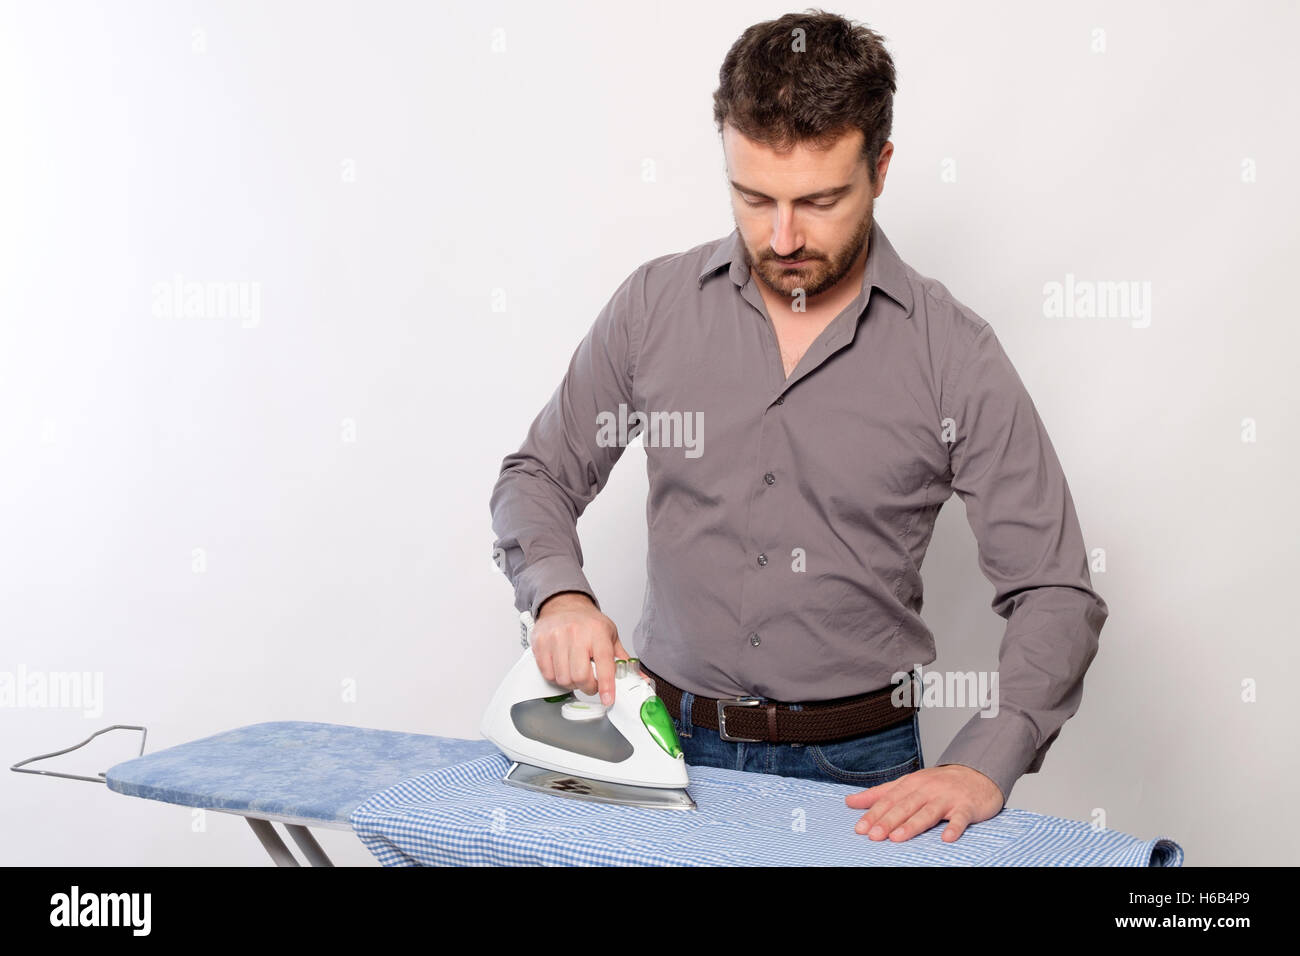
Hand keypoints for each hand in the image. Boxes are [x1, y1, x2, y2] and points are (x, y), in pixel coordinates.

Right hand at [533, 592, 629, 706]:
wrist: (564, 604)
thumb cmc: (588, 622)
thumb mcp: (610, 636)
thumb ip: (623, 659)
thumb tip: (640, 679)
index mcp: (597, 632)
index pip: (604, 663)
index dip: (607, 685)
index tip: (608, 698)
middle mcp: (576, 633)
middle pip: (580, 676)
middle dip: (588, 687)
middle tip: (591, 683)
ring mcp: (556, 637)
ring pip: (563, 678)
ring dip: (571, 683)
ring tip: (576, 673)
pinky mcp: (540, 643)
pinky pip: (548, 673)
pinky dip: (556, 677)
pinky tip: (562, 668)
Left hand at [844, 764, 1003, 842]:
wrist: (977, 774)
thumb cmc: (938, 783)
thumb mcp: (907, 784)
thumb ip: (879, 794)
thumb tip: (849, 801)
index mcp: (911, 783)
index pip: (889, 799)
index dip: (874, 814)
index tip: (860, 828)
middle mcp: (928, 789)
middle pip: (905, 806)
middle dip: (888, 821)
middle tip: (874, 836)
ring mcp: (948, 797)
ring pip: (928, 812)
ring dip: (913, 825)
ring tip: (897, 838)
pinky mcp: (967, 806)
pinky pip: (961, 818)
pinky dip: (955, 828)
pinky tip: (946, 838)